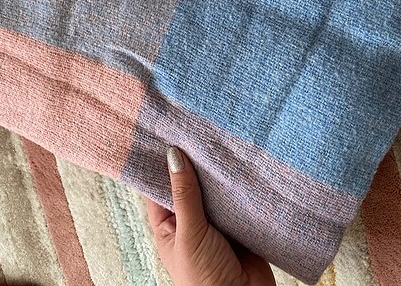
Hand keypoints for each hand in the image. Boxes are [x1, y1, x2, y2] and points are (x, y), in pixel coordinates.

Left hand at [146, 147, 275, 285]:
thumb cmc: (204, 278)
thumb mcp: (189, 233)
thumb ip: (184, 195)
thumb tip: (173, 156)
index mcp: (168, 227)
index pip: (159, 189)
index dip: (161, 165)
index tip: (163, 135)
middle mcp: (191, 223)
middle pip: (189, 186)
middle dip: (193, 164)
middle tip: (195, 130)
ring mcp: (217, 224)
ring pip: (214, 191)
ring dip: (217, 173)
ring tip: (217, 139)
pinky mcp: (240, 226)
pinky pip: (237, 200)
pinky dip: (239, 186)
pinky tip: (240, 163)